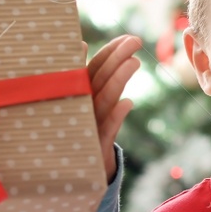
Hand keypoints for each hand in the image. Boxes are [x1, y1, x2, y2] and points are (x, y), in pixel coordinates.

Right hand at [86, 35, 141, 180]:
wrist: (75, 172)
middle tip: (135, 41)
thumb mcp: (85, 103)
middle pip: (99, 79)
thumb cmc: (82, 130)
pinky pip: (107, 129)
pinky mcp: (95, 146)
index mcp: (78, 94)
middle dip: (116, 58)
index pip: (94, 68)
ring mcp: (86, 125)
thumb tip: (81, 43)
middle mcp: (80, 106)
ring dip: (117, 80)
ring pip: (103, 99)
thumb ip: (89, 77)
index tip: (126, 39)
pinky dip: (116, 116)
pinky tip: (128, 103)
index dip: (110, 53)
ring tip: (135, 62)